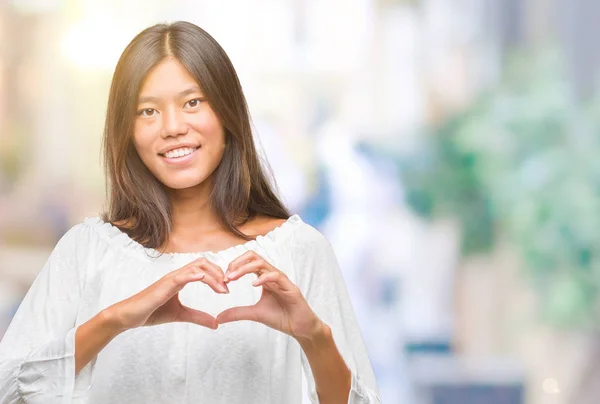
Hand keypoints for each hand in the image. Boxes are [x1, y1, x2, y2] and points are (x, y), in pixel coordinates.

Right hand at [106, 257, 229, 330]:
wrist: (129, 316)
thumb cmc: (152, 312)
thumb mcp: (180, 315)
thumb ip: (198, 317)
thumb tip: (216, 324)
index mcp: (181, 279)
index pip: (204, 269)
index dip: (218, 275)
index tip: (227, 288)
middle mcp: (177, 275)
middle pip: (203, 263)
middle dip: (219, 272)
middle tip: (228, 288)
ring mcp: (170, 278)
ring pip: (195, 267)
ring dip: (212, 276)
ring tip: (222, 289)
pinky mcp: (163, 285)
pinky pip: (180, 276)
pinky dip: (194, 275)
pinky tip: (203, 279)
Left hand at [217, 251, 322, 340]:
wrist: (300, 328)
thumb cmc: (281, 317)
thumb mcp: (255, 314)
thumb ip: (237, 313)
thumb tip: (218, 317)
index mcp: (264, 278)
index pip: (248, 262)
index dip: (234, 267)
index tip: (223, 279)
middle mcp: (272, 275)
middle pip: (254, 257)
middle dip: (237, 262)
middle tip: (226, 275)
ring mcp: (282, 280)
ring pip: (263, 264)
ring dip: (245, 268)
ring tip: (233, 278)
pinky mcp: (290, 288)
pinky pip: (276, 276)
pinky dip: (263, 278)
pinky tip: (253, 285)